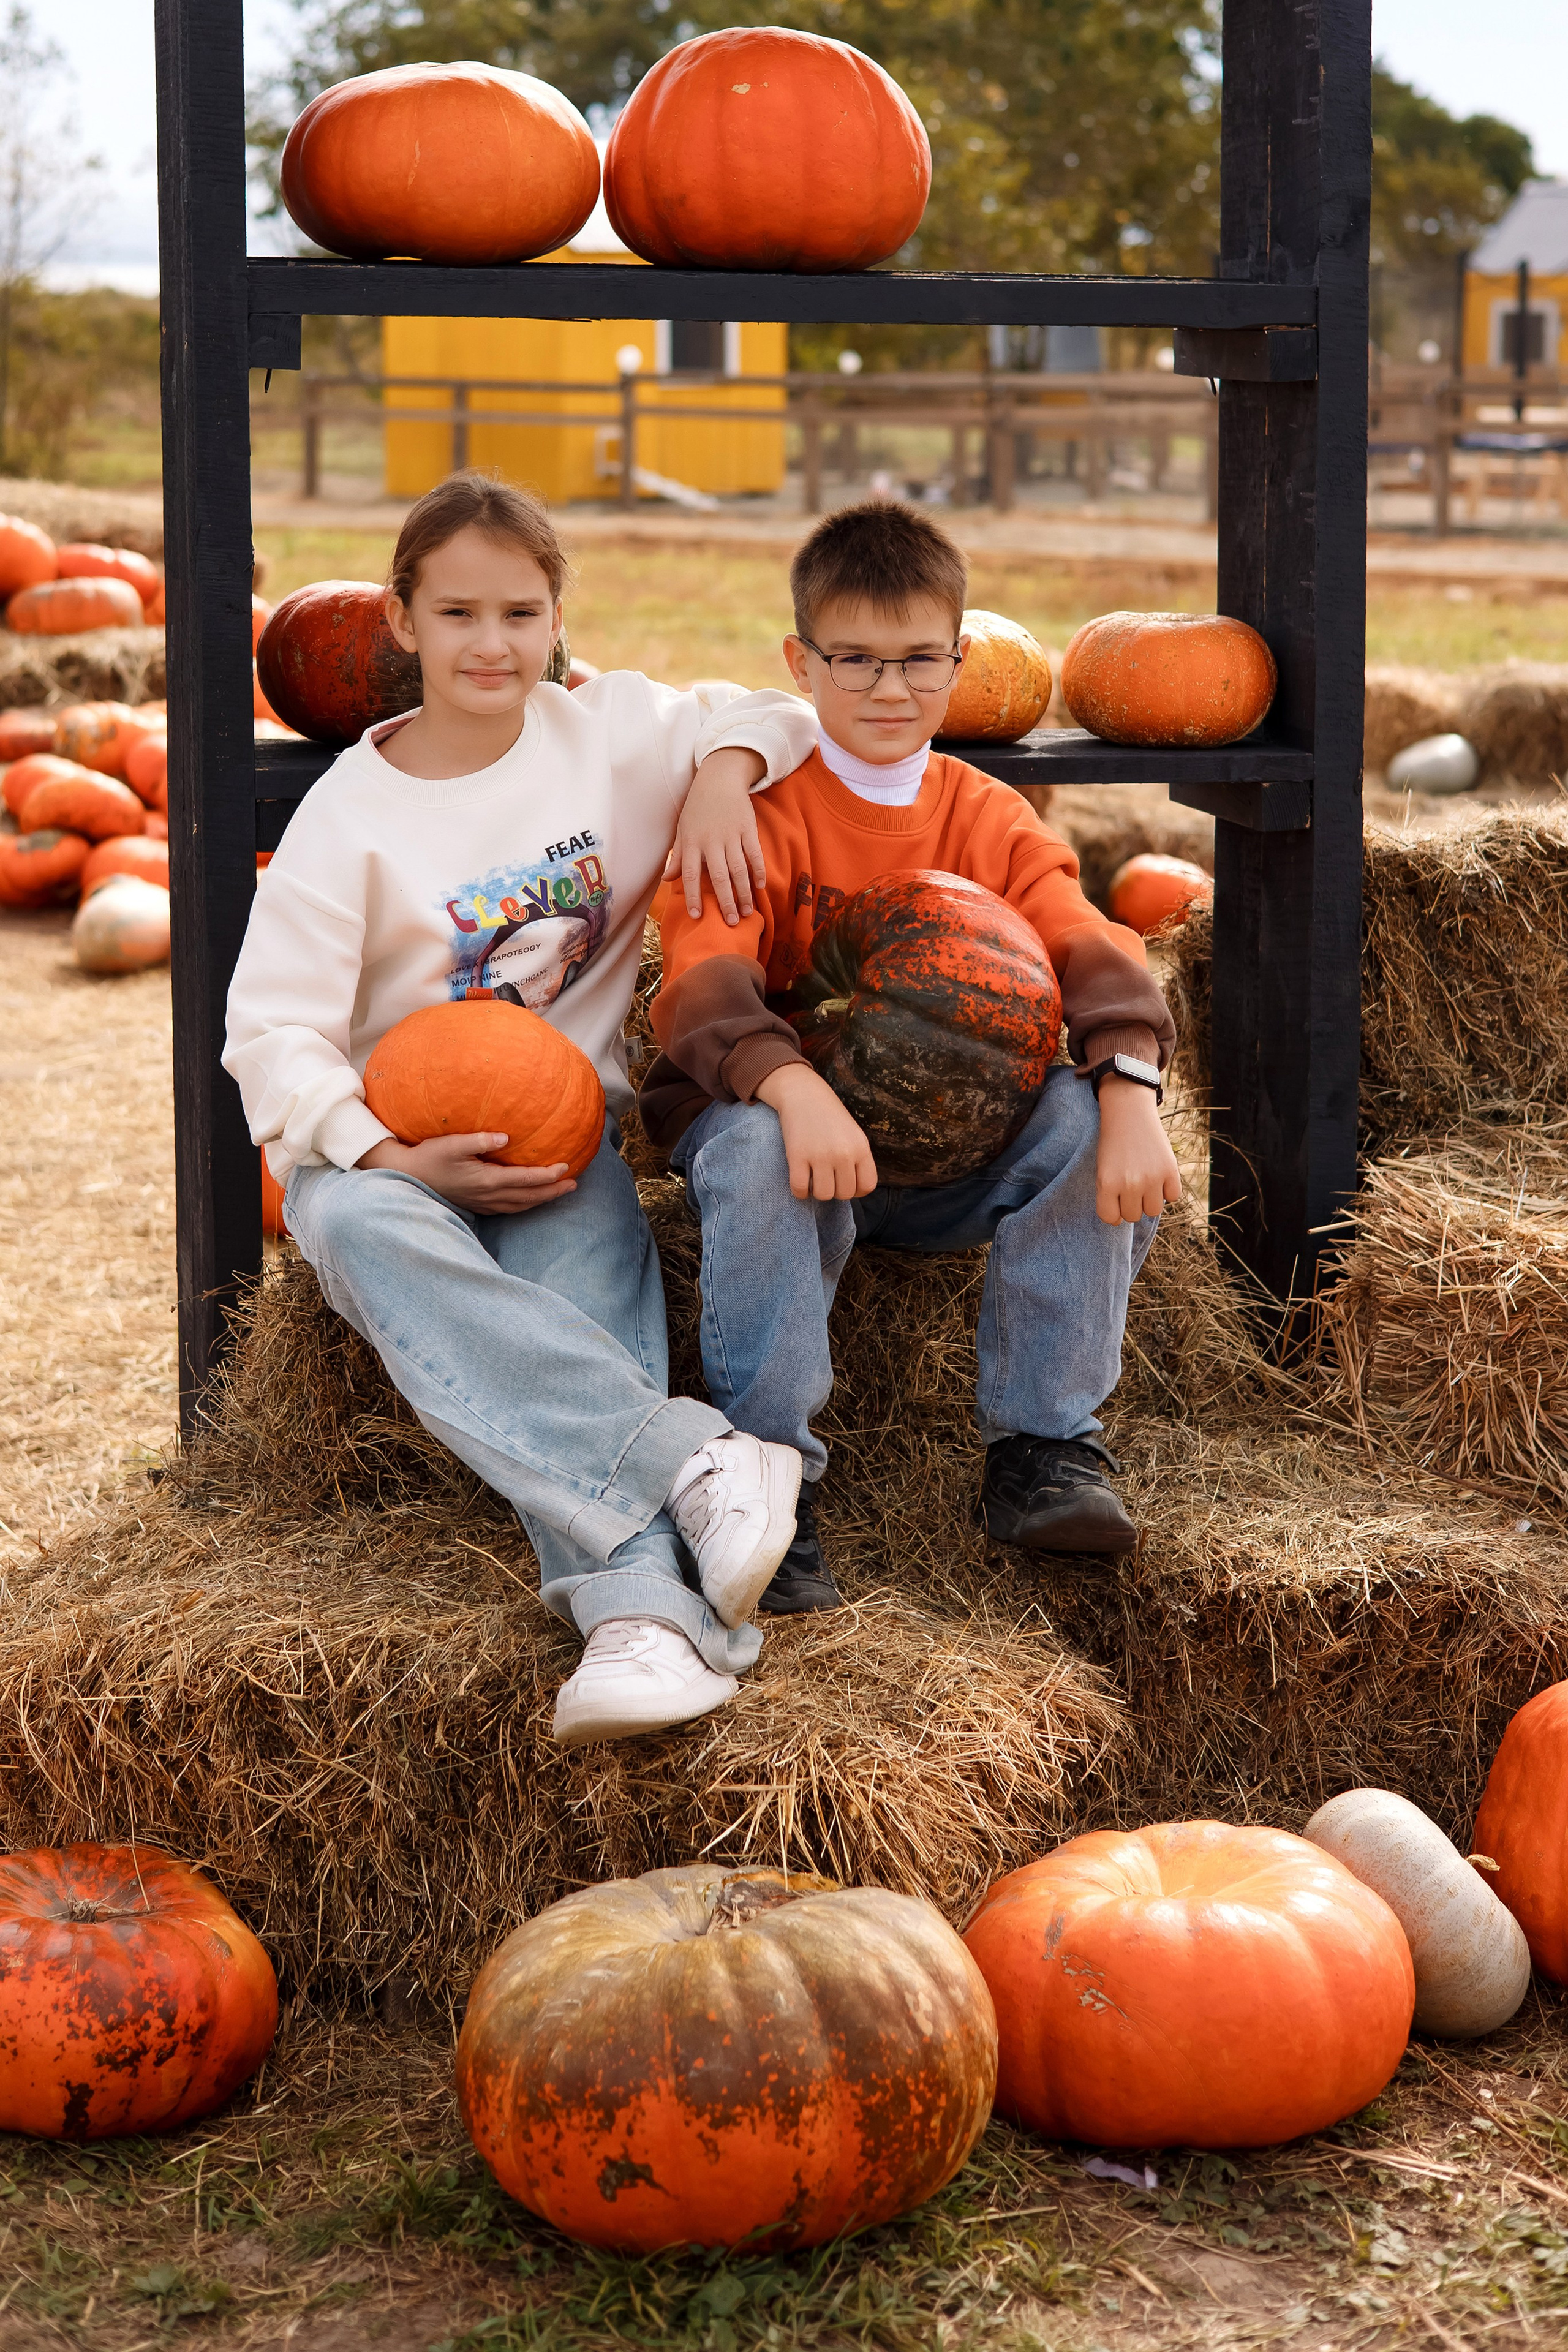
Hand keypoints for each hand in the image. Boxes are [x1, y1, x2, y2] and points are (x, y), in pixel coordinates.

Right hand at [357, 1132, 576, 1213]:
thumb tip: (505, 1136)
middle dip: (552, 1192)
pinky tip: (530, 1199)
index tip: (566, 1167)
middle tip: (574, 1185)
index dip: (547, 1176)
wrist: (407, 1175)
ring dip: (541, 1200)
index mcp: (486, 1181)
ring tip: (559, 1192)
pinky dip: (525, 1204)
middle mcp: (487, 1196)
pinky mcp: (477, 1205)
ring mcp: (482, 1203)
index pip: (525, 1180)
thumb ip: (479, 1139)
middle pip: (528, 1197)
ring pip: (520, 1206)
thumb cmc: (429, 1156)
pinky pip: (508, 1209)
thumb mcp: (451, 1143)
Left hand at [666, 745, 767, 922]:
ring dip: (744, 893)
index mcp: (692, 843)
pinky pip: (754, 853)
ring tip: (748, 913)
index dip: (693, 896)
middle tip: (731, 923)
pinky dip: (758, 870)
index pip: (691, 875)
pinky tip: (760, 887)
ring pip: (739, 869)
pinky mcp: (748, 828)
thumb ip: (678, 856)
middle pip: (719, 877)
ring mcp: (731, 835)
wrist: (719, 778)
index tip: (697, 916)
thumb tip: (666, 879)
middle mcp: (711, 841)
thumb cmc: (697, 807)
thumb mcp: (682, 830)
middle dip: (725, 902)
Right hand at [754, 1061, 877, 1200]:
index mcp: (861, 1147)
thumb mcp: (853, 1135)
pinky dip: (799, 1192)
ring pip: (823, 1195)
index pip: (867, 1186)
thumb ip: (858, 1160)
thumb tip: (855, 1191)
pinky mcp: (797, 1156)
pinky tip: (800, 1179)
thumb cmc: (829, 1117)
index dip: (856, 1190)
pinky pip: (800, 1189)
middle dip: (835, 1190)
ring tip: (813, 1177)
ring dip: (817, 1191)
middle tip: (827, 1177)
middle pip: (844, 1193)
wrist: (803, 1094)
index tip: (844, 1182)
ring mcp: (820, 1155)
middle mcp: (844, 1153)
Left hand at [1094, 1076, 1182, 1224]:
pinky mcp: (1170, 1170)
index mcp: (1107, 1184)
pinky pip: (1172, 1196)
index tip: (1116, 1202)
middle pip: (1133, 1216)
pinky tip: (1159, 1175)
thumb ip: (1110, 1195)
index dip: (1114, 1212)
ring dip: (1150, 1200)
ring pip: (1153, 1211)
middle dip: (1131, 1204)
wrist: (1129, 1112)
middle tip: (1131, 1185)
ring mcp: (1152, 1178)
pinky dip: (1168, 1189)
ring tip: (1145, 1182)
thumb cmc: (1113, 1143)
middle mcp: (1130, 1184)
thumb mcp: (1103, 1169)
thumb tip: (1122, 1220)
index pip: (1111, 1218)